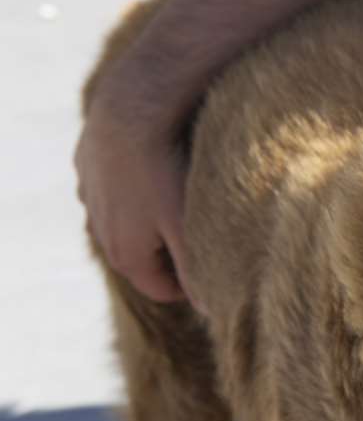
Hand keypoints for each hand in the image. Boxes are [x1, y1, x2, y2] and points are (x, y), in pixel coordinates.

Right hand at [75, 76, 193, 303]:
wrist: (131, 109)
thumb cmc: (165, 172)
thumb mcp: (187, 227)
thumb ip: (197, 270)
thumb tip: (210, 311)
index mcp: (125, 254)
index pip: (160, 289)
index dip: (191, 287)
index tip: (216, 273)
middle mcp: (98, 230)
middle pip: (141, 256)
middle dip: (171, 254)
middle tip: (205, 238)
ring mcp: (90, 196)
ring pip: (125, 219)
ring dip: (150, 219)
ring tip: (184, 202)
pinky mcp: (87, 165)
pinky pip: (115, 185)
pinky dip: (135, 186)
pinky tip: (157, 169)